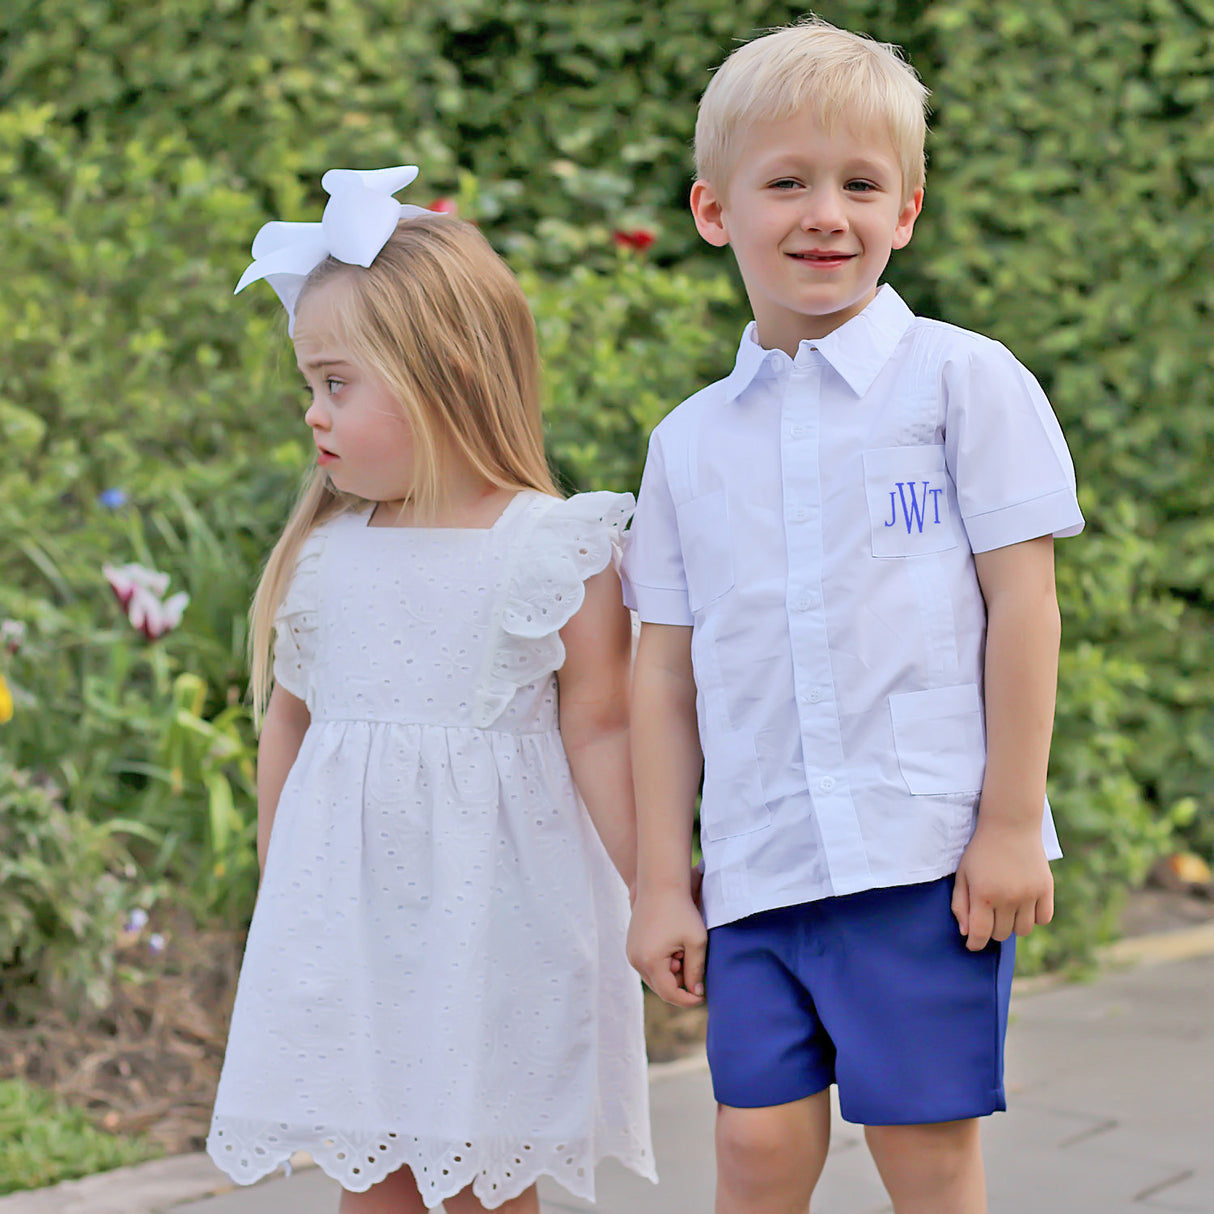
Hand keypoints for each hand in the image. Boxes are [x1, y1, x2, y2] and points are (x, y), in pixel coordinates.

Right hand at [627, 887, 707, 1006]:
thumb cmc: (681, 910)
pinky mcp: (631, 945)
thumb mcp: (696, 941)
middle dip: (679, 984)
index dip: (688, 1000)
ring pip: (654, 977)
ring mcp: (631, 952)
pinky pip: (647, 965)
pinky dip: (661, 963)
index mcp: (651, 961)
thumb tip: (696, 993)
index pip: (670, 994)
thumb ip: (696, 970)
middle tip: (692, 964)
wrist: (660, 884)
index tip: (703, 997)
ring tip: (681, 950)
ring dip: (670, 973)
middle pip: (660, 988)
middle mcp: (636, 960)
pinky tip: (672, 946)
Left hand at [952, 818, 1053, 950]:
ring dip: (1013, 925)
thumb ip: (961, 904)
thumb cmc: (981, 851)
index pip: (980, 934)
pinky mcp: (1046, 889)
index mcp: (984, 894)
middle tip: (989, 914)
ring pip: (1022, 930)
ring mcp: (1029, 894)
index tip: (972, 944)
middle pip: (1001, 934)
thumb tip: (967, 934)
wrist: (1010, 825)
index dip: (975, 943)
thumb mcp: (963, 874)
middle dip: (992, 929)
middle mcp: (1008, 898)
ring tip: (1006, 908)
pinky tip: (1024, 906)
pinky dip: (1034, 918)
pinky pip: (1043, 919)